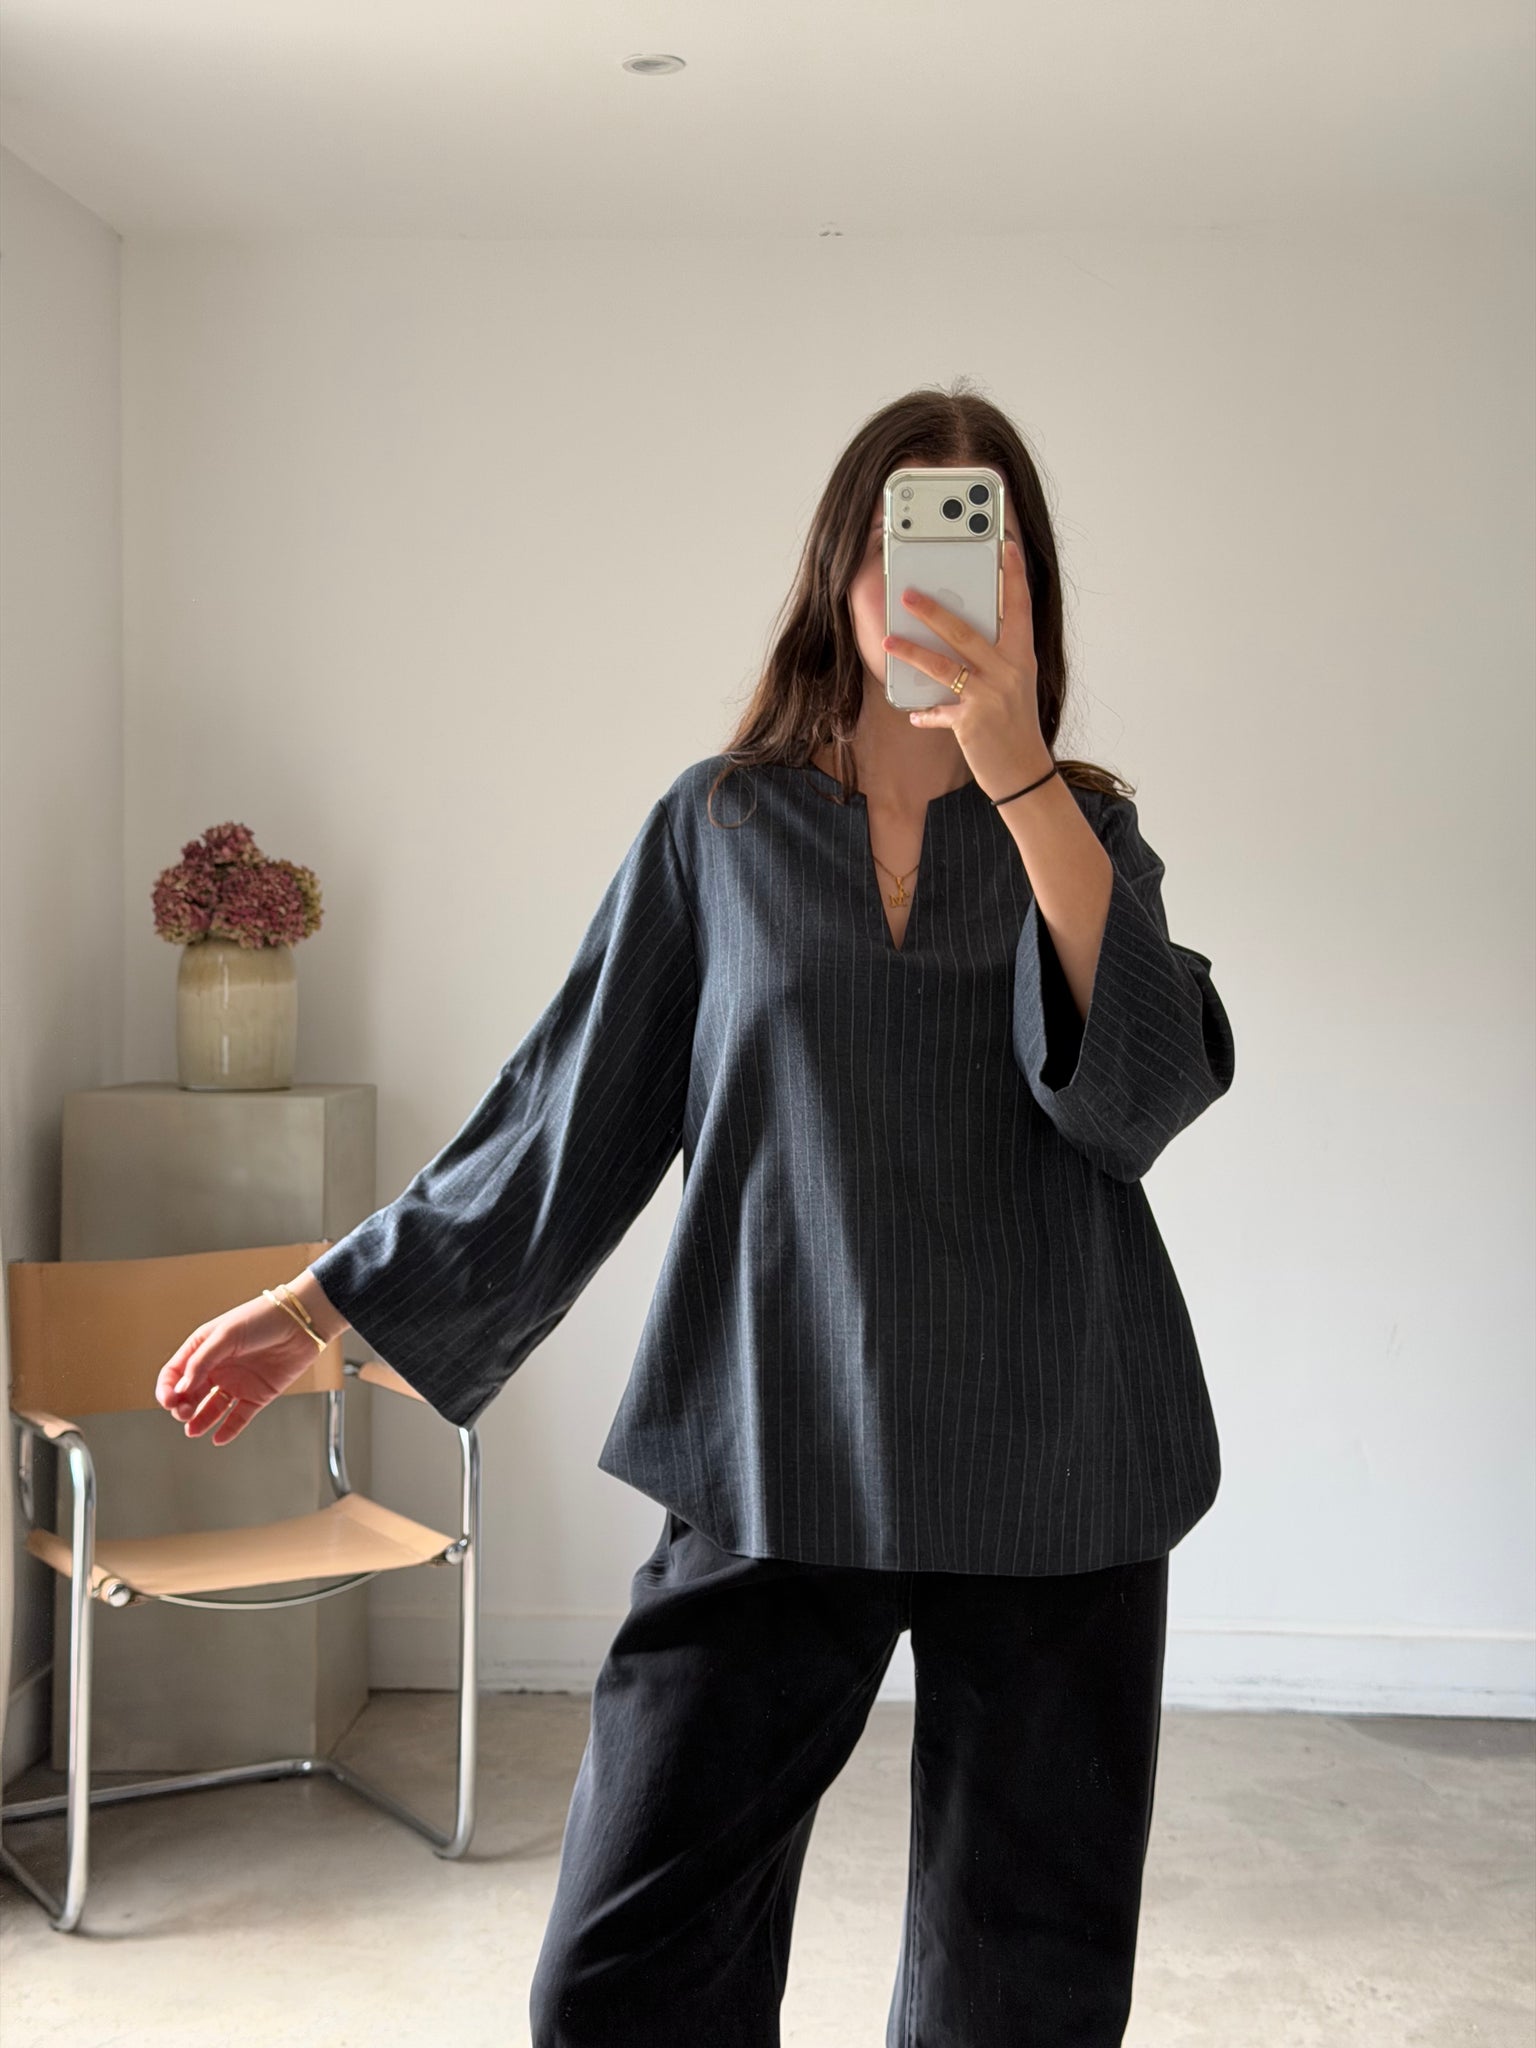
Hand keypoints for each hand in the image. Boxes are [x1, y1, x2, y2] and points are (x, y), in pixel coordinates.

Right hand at [154, 1294, 321, 1445]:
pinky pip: (238, 1417)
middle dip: (182, 1406)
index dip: (167, 1388)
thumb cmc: (264, 1317)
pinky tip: (218, 1438)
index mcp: (204, 1348)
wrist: (302, 1322)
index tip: (170, 1400)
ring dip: (200, 1421)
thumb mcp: (227, 1334)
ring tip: (193, 1430)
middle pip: (190, 1394)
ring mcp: (237, 1382)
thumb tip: (181, 1388)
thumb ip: (202, 1361)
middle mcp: (218, 1367)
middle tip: (184, 1412)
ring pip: (211, 1408)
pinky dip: (228, 1430)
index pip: (174, 1373)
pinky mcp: (257, 1395)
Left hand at [883, 538, 1052, 797]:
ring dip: (912, 653)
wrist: (1025, 771)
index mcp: (1021, 657)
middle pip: (965, 632)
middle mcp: (1008, 671)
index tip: (1005, 546)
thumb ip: (995, 660)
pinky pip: (938, 712)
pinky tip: (915, 715)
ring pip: (943, 667)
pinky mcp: (971, 722)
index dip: (1013, 576)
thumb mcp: (1015, 685)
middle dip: (933, 611)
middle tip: (907, 594)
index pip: (1020, 608)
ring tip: (888, 642)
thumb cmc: (1017, 725)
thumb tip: (960, 638)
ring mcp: (989, 696)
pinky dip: (925, 714)